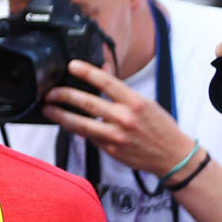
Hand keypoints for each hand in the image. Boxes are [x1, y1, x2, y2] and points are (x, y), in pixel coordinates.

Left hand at [43, 59, 192, 173]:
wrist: (173, 156)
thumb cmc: (160, 127)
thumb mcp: (145, 103)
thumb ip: (122, 91)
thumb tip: (102, 73)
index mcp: (135, 102)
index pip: (107, 82)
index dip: (87, 72)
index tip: (72, 65)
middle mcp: (125, 118)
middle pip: (87, 103)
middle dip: (64, 96)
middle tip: (50, 93)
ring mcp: (116, 136)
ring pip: (81, 123)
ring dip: (61, 115)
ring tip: (48, 109)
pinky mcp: (110, 149)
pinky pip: (88, 137)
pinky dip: (76, 129)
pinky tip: (66, 123)